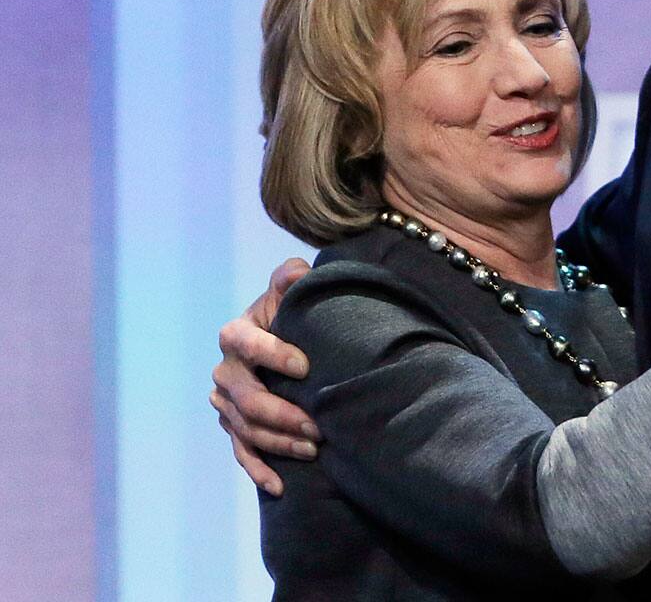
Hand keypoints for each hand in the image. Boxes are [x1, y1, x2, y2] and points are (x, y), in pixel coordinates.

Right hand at [210, 258, 317, 495]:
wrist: (285, 341)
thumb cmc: (292, 313)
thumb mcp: (290, 292)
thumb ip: (291, 279)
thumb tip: (297, 271)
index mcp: (235, 335)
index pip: (248, 346)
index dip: (275, 355)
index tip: (307, 366)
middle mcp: (225, 370)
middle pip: (246, 399)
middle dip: (282, 414)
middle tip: (317, 426)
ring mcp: (227, 401)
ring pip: (246, 428)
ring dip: (278, 443)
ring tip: (314, 448)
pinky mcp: (234, 425)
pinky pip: (242, 451)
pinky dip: (259, 469)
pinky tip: (280, 485)